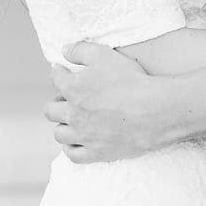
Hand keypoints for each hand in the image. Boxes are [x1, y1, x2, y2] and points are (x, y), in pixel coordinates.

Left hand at [43, 42, 164, 163]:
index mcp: (72, 88)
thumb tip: (64, 50)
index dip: (59, 73)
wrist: (155, 111)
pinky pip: (73, 155)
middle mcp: (73, 114)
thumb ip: (80, 50)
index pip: (55, 78)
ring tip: (72, 121)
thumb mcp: (104, 55)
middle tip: (67, 99)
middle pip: (51, 110)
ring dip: (63, 126)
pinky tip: (78, 141)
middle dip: (57, 102)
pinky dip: (71, 148)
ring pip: (59, 134)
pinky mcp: (96, 153)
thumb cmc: (131, 81)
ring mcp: (84, 136)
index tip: (62, 72)